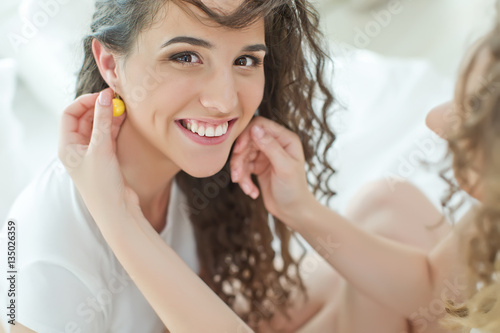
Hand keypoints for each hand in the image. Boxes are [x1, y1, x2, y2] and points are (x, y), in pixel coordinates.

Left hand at [58, 88, 140, 221]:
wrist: (117, 211)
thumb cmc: (103, 185)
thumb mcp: (101, 150)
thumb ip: (102, 121)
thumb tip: (104, 97)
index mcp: (66, 146)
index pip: (69, 114)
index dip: (85, 102)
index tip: (103, 96)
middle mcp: (76, 149)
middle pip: (83, 118)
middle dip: (98, 107)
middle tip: (116, 98)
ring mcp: (91, 153)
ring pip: (97, 126)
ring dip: (108, 115)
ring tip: (124, 106)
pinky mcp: (105, 158)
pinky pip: (107, 135)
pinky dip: (115, 125)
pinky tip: (125, 118)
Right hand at [230, 116, 314, 223]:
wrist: (292, 211)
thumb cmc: (293, 189)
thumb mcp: (284, 167)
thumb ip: (270, 146)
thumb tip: (255, 128)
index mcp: (285, 139)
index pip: (260, 125)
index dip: (246, 135)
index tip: (238, 149)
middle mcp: (275, 144)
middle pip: (247, 141)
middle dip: (240, 159)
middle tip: (237, 175)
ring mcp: (266, 155)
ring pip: (242, 155)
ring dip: (240, 172)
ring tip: (247, 188)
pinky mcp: (258, 166)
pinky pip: (243, 167)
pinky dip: (244, 180)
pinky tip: (252, 192)